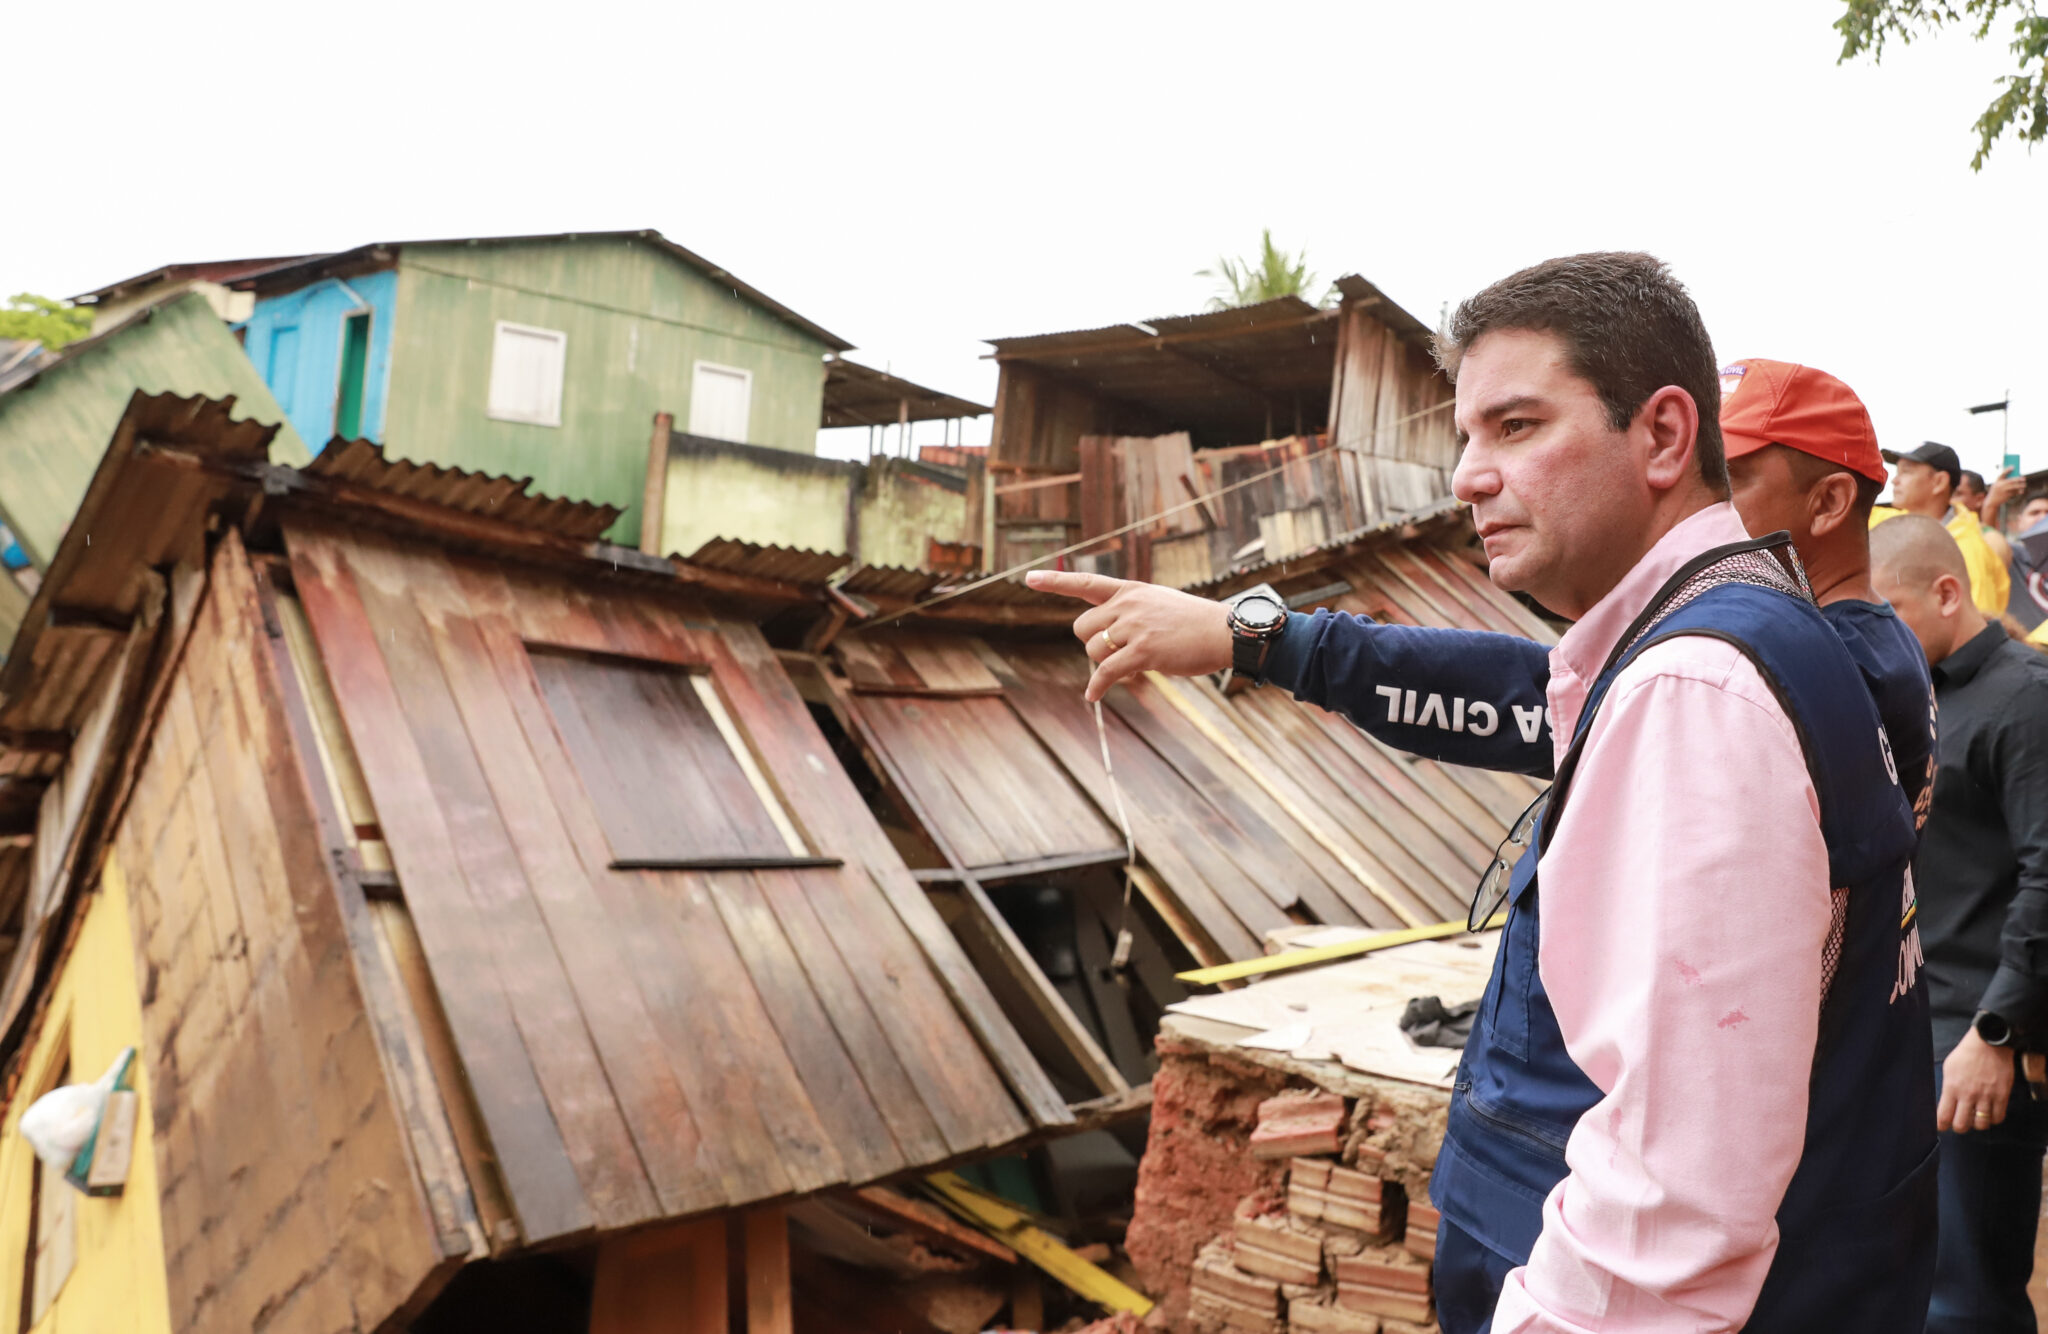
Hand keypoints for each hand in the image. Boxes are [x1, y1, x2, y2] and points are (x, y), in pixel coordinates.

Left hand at [1024, 570, 1234, 701]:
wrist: (1223, 632)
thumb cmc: (1192, 623)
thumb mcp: (1157, 604)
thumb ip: (1128, 613)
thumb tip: (1103, 641)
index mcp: (1129, 589)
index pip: (1084, 582)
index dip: (1054, 582)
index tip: (1028, 578)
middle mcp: (1127, 604)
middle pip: (1082, 628)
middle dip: (1093, 644)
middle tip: (1117, 652)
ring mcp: (1134, 626)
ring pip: (1093, 651)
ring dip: (1105, 663)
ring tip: (1134, 662)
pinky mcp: (1143, 651)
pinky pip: (1106, 672)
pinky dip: (1097, 686)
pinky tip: (1093, 696)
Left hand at [1938, 1028, 2014, 1133]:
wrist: (1989, 1043)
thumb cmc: (1966, 1054)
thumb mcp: (1949, 1068)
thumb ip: (1948, 1088)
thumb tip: (1945, 1104)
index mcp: (1952, 1087)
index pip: (1943, 1116)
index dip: (1941, 1126)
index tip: (1942, 1126)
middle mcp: (1968, 1094)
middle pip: (1961, 1125)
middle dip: (1959, 1127)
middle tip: (1960, 1122)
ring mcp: (1986, 1096)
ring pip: (1981, 1125)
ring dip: (1977, 1124)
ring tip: (1976, 1117)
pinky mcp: (2002, 1095)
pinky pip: (1998, 1118)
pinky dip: (1993, 1120)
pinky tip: (1989, 1113)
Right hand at [1985, 468, 2025, 522]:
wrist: (1992, 502)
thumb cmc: (1996, 492)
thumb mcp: (1997, 486)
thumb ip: (2004, 482)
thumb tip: (2015, 478)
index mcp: (1997, 482)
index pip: (2002, 474)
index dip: (2007, 470)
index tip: (2013, 466)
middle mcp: (2000, 486)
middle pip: (2010, 481)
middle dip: (2018, 479)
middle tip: (2023, 478)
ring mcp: (2003, 491)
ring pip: (2014, 487)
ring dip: (2020, 486)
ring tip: (2024, 485)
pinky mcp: (2006, 496)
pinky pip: (2014, 492)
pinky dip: (2018, 492)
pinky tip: (2021, 491)